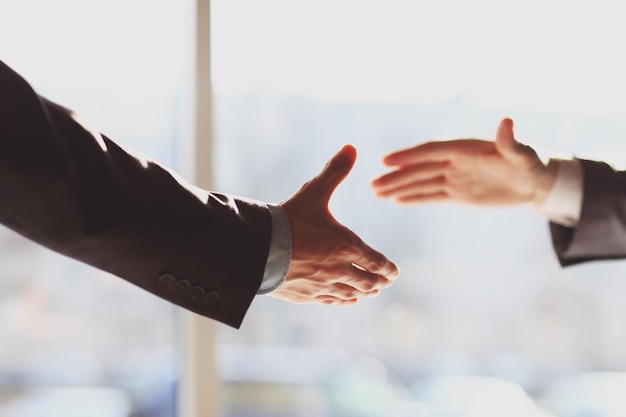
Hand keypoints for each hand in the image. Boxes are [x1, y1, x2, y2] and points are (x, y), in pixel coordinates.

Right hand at [272, 144, 399, 305]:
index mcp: (347, 246)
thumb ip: (335, 171)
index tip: (394, 272)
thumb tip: (352, 147)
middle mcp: (339, 270)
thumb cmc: (289, 220)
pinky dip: (342, 301)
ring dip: (363, 293)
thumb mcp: (314, 192)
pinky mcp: (305, 295)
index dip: (388, 269)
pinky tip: (345, 300)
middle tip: (384, 282)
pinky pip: (330, 301)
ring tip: (369, 292)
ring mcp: (322, 285)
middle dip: (378, 283)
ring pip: (351, 294)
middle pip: (367, 282)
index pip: (377, 263)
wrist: (258, 249)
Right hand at [371, 118, 557, 206]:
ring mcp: (454, 178)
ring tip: (376, 193)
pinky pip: (432, 196)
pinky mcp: (458, 194)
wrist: (536, 181)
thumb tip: (507, 121)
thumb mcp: (524, 154)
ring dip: (398, 187)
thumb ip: (511, 141)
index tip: (386, 160)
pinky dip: (414, 198)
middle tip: (372, 184)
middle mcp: (454, 162)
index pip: (431, 152)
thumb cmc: (533, 163)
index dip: (409, 156)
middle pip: (419, 169)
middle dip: (396, 176)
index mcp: (464, 149)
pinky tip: (396, 201)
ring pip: (421, 183)